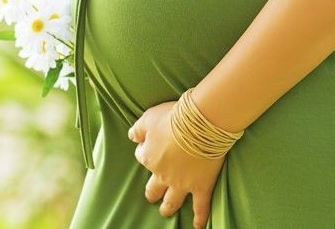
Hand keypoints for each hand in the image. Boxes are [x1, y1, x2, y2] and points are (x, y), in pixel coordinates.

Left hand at [128, 100, 224, 228]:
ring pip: (171, 201)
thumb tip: (132, 136)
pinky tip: (198, 226)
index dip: (145, 151)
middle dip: (152, 192)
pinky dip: (199, 218)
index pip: (142, 157)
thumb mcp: (149, 117)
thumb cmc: (174, 117)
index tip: (150, 145)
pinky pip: (200, 207)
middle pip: (153, 188)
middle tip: (152, 195)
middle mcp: (162, 174)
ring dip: (167, 207)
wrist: (200, 124)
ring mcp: (182, 183)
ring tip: (165, 211)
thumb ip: (138, 129)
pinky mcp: (201, 186)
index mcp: (149, 157)